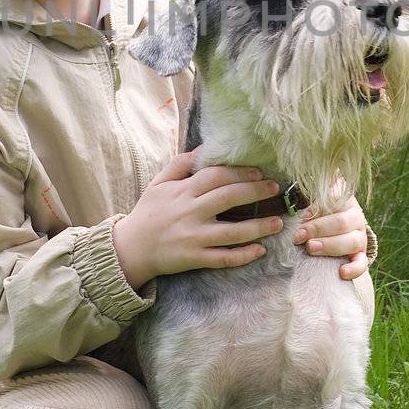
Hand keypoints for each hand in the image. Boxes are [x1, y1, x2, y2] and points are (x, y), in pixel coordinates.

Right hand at [112, 148, 283, 289]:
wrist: (130, 249)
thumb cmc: (148, 213)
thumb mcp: (159, 183)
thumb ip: (180, 164)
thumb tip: (204, 149)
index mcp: (183, 191)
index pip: (216, 176)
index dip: (240, 172)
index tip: (259, 171)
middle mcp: (190, 213)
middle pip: (229, 198)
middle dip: (256, 191)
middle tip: (274, 189)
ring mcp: (193, 238)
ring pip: (232, 232)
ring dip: (259, 226)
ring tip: (278, 222)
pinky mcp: (194, 259)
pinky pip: (223, 258)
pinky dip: (243, 255)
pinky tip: (260, 250)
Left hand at [294, 192, 368, 281]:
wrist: (337, 229)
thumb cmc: (319, 214)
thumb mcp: (314, 203)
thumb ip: (306, 202)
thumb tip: (288, 206)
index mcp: (345, 201)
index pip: (336, 200)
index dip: (318, 208)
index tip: (302, 215)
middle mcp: (356, 218)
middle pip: (341, 222)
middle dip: (318, 229)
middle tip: (298, 235)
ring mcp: (360, 237)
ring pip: (352, 242)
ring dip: (330, 245)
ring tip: (310, 247)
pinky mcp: (361, 255)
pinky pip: (362, 263)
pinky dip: (354, 268)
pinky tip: (342, 272)